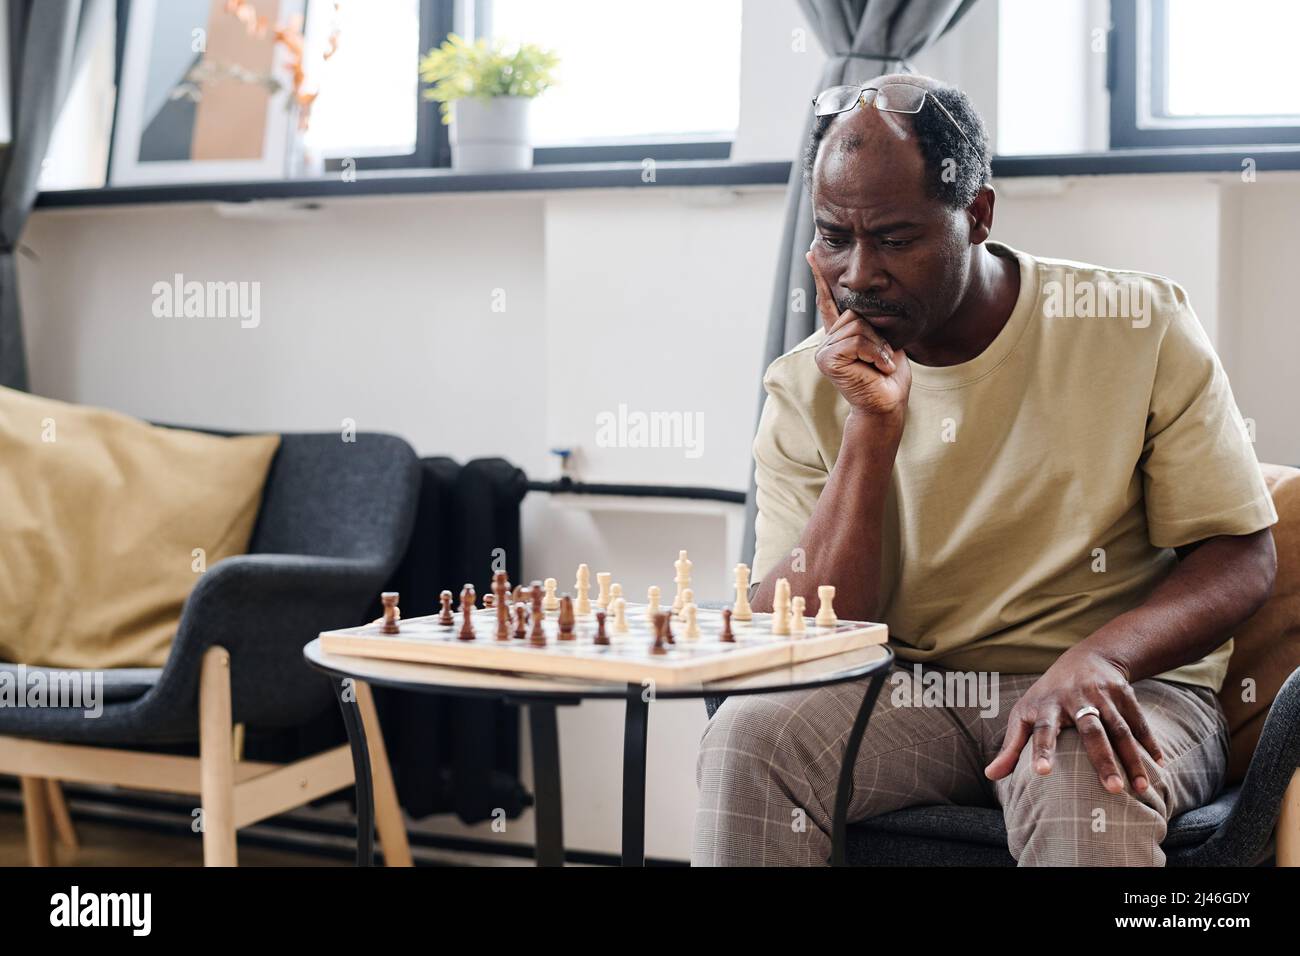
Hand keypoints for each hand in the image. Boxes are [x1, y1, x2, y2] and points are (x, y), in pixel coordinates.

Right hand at [807, 252, 910, 418]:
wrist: (888, 403)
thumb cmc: (888, 377)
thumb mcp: (884, 341)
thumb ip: (871, 323)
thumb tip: (868, 306)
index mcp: (840, 334)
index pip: (828, 302)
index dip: (820, 278)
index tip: (812, 254)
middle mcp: (828, 340)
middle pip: (854, 313)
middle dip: (876, 335)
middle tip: (880, 359)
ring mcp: (824, 350)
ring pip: (857, 327)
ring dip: (877, 346)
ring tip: (879, 364)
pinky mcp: (827, 359)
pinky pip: (856, 341)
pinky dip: (873, 353)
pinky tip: (876, 368)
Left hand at [984, 650, 1166, 794]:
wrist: (1087, 657)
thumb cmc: (1047, 695)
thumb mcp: (1024, 713)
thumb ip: (1011, 746)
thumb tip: (990, 775)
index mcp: (1046, 705)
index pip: (1042, 730)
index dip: (1042, 750)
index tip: (1042, 773)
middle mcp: (1074, 699)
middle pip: (1090, 731)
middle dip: (1103, 760)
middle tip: (1112, 789)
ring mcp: (1102, 695)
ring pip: (1119, 729)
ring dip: (1131, 758)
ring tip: (1141, 788)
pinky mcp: (1124, 693)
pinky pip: (1138, 721)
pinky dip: (1149, 742)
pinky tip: (1159, 764)